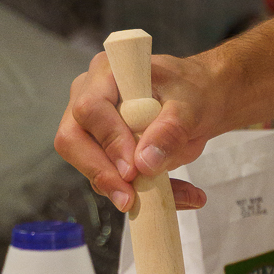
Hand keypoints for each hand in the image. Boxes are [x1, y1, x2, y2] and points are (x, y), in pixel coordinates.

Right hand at [55, 46, 228, 213]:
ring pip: (90, 167)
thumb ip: (169, 130)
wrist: (201, 102)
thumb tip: (144, 163)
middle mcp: (90, 98)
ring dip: (129, 190)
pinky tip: (183, 195)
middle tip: (130, 199)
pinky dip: (145, 195)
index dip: (109, 140)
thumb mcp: (190, 107)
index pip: (91, 108)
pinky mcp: (105, 153)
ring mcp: (94, 128)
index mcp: (107, 74)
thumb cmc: (192, 92)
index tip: (133, 168)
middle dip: (101, 174)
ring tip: (183, 195)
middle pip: (72, 140)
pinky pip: (112, 180)